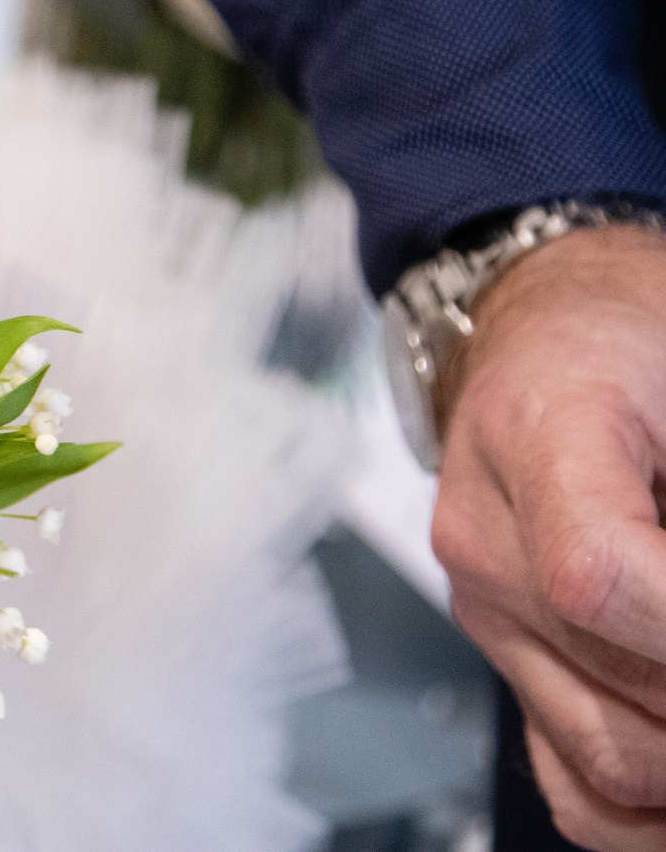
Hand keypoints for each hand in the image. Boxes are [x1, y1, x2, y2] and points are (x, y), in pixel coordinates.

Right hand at [434, 224, 665, 848]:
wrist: (549, 331)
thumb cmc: (633, 334)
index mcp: (534, 432)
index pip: (597, 577)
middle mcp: (486, 536)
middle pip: (624, 691)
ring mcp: (487, 611)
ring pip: (613, 761)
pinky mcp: (505, 660)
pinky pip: (577, 788)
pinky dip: (657, 805)